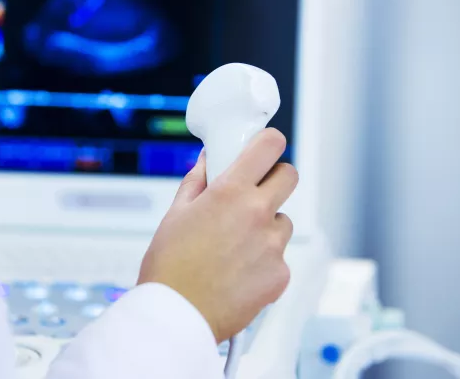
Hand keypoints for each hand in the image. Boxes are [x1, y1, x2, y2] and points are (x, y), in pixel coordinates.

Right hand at [137, 128, 297, 342]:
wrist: (177, 316)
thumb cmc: (170, 268)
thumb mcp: (176, 214)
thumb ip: (198, 181)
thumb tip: (209, 160)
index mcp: (231, 192)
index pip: (269, 146)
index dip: (269, 143)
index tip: (265, 148)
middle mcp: (258, 214)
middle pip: (289, 177)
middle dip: (274, 179)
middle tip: (255, 192)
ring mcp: (273, 246)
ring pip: (282, 222)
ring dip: (266, 227)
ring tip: (236, 247)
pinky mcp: (281, 274)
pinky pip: (279, 257)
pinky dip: (264, 261)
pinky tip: (239, 272)